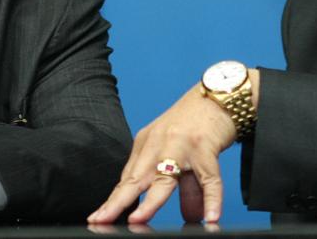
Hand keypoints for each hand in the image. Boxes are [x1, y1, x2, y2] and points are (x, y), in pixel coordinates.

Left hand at [87, 83, 239, 224]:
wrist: (218, 95)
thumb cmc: (195, 124)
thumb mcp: (179, 150)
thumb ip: (183, 184)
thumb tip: (191, 217)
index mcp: (147, 143)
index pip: (127, 178)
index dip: (114, 200)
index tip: (98, 218)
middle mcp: (160, 143)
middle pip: (136, 178)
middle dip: (118, 201)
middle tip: (101, 220)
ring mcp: (181, 145)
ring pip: (165, 179)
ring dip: (151, 202)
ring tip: (138, 220)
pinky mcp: (205, 147)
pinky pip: (209, 178)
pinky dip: (211, 200)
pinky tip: (211, 217)